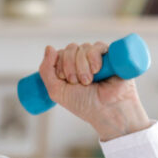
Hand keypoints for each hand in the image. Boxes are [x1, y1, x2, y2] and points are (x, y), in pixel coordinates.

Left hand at [37, 41, 151, 139]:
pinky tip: (96, 70)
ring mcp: (97, 58)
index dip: (60, 65)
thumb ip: (46, 70)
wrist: (107, 111)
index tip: (66, 81)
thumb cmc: (85, 105)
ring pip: (83, 47)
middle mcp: (83, 62)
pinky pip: (98, 46)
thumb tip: (49, 47)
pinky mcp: (111, 56)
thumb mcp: (57, 91)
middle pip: (70, 49)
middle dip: (70, 66)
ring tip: (89, 81)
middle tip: (78, 83)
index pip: (59, 54)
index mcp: (70, 68)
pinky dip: (93, 57)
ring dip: (82, 66)